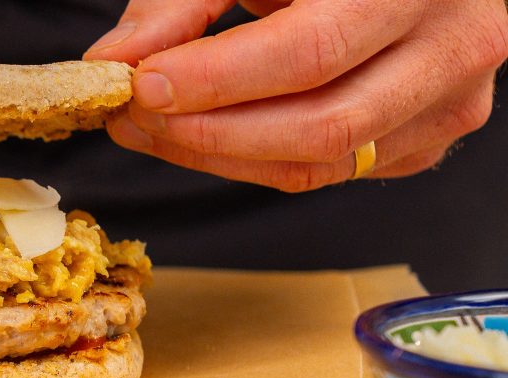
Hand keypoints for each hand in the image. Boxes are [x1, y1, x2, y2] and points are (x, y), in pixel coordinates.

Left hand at [85, 0, 507, 191]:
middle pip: (318, 127)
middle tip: (135, 116)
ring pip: (321, 165)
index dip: (216, 80)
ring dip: (220, 157)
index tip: (141, 85)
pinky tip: (208, 135)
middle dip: (208, 133)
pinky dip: (256, 161)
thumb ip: (185, 1)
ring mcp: (449, 103)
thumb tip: (114, 59)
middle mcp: (452, 46)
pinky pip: (330, 173)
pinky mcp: (427, 141)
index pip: (308, 53)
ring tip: (153, 130)